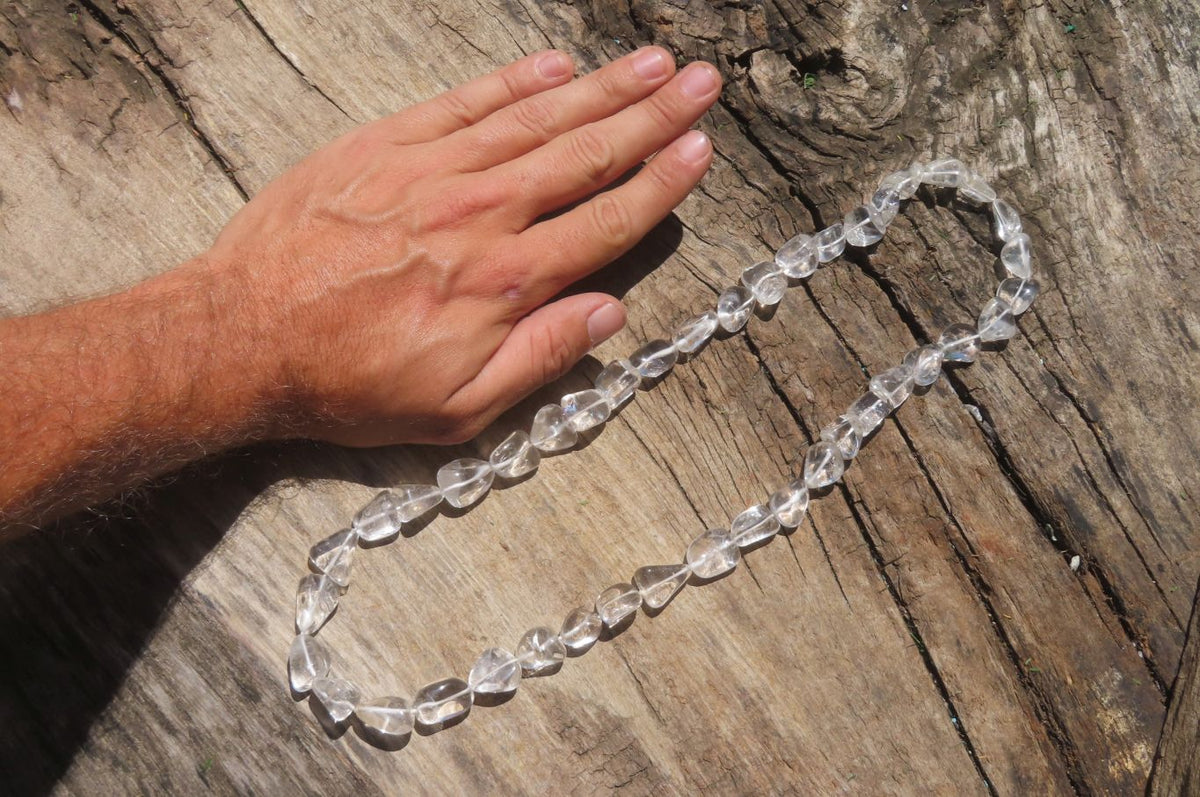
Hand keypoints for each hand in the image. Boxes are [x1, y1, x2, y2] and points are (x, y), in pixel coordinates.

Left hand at [205, 47, 720, 446]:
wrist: (242, 337)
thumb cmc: (347, 383)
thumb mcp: (455, 409)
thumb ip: (538, 360)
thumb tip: (607, 315)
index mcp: (504, 283)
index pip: (606, 221)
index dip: (661, 183)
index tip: (699, 150)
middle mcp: (481, 215)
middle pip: (585, 155)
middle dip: (652, 117)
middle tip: (701, 84)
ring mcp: (433, 172)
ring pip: (536, 118)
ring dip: (601, 87)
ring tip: (653, 62)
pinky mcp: (386, 146)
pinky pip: (466, 102)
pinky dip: (514, 80)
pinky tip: (557, 62)